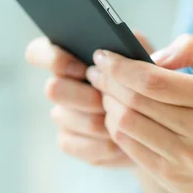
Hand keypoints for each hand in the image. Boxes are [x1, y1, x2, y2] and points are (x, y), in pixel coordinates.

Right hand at [25, 33, 153, 167]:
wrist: (155, 122)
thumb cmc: (147, 82)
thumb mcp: (149, 58)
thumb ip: (150, 48)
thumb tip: (148, 49)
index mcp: (69, 55)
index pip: (38, 52)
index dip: (55, 59)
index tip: (85, 67)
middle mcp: (59, 84)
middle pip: (52, 89)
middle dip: (85, 96)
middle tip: (111, 99)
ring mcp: (62, 114)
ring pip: (64, 118)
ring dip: (97, 121)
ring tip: (123, 121)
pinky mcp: (69, 141)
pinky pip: (73, 144)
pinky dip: (100, 145)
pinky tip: (120, 142)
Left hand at [87, 34, 192, 192]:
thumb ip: (192, 49)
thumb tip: (152, 57)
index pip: (155, 81)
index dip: (121, 67)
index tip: (102, 55)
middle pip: (136, 101)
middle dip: (108, 82)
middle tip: (95, 71)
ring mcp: (188, 158)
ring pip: (127, 123)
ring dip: (108, 103)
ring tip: (104, 91)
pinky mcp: (171, 177)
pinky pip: (128, 145)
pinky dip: (114, 125)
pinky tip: (113, 113)